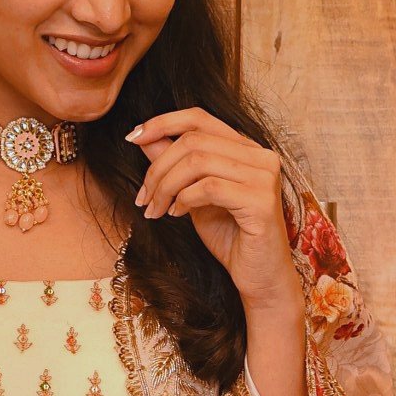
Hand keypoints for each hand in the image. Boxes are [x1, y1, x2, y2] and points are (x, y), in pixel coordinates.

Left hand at [125, 109, 302, 312]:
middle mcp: (260, 156)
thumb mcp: (193, 196)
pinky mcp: (261, 201)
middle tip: (143, 197)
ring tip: (155, 209)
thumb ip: (175, 166)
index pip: (199, 118)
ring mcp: (264, 177)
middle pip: (193, 140)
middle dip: (158, 168)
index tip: (132, 138)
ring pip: (197, 162)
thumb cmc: (230, 238)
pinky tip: (177, 214)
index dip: (162, 123)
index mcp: (246, 148)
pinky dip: (184, 199)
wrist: (259, 278)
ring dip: (166, 186)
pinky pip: (208, 188)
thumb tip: (144, 138)